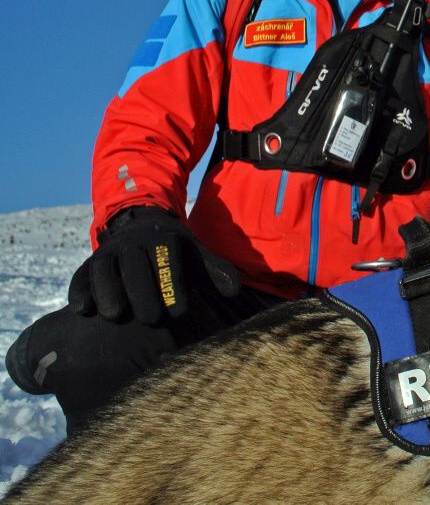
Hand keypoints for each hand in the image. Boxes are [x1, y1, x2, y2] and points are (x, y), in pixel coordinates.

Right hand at [68, 207, 239, 323]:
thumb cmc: (177, 252)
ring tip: (114, 316)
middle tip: (152, 320)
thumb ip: (216, 272)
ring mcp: (109, 251)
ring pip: (102, 268)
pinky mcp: (89, 262)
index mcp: (164, 240)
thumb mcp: (198, 255)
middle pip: (134, 265)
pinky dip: (79, 289)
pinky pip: (80, 274)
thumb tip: (234, 291)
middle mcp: (133, 243)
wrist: (143, 227)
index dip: (173, 286)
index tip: (180, 312)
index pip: (168, 262)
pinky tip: (83, 310)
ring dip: (106, 290)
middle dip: (142, 292)